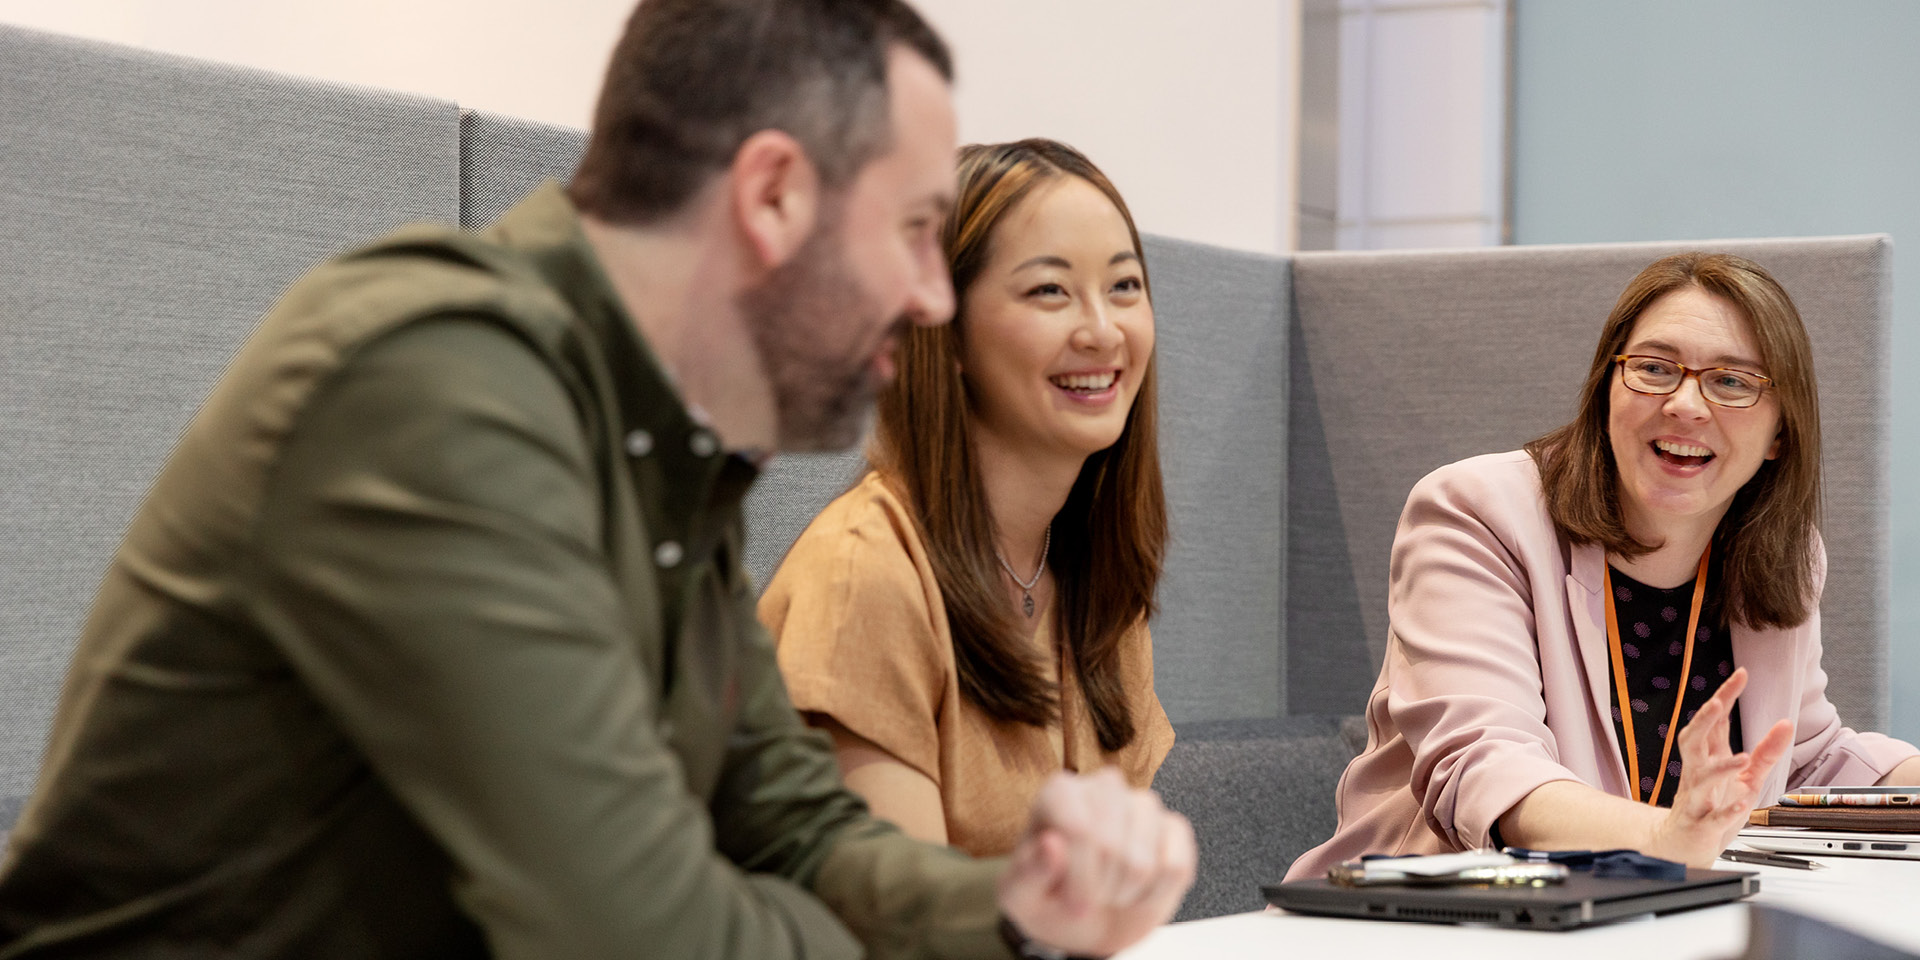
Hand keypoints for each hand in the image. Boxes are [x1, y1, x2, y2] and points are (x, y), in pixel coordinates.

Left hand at [997, 768, 1195, 957]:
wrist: (1087, 918)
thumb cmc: (1050, 899)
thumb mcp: (1022, 895)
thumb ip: (1030, 872)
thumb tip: (1051, 845)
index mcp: (1059, 793)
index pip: (1079, 828)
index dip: (1079, 877)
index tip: (1073, 903)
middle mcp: (1103, 787)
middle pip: (1112, 845)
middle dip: (1100, 888)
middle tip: (1090, 898)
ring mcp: (1143, 804)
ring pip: (1145, 861)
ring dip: (1126, 894)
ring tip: (1111, 893)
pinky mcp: (1174, 828)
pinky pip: (1176, 867)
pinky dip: (1156, 894)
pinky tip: (1138, 891)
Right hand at [1647, 667, 1792, 865]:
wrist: (1686, 845)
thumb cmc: (1715, 805)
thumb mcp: (1748, 776)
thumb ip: (1767, 751)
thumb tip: (1785, 723)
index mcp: (1710, 758)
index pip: (1716, 721)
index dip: (1726, 697)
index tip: (1741, 675)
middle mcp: (1699, 773)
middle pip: (1694, 740)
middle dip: (1703, 721)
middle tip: (1716, 703)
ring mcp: (1697, 798)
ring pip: (1701, 777)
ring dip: (1720, 767)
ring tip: (1742, 758)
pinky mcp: (1701, 824)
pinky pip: (1712, 816)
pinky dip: (1726, 810)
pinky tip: (1742, 803)